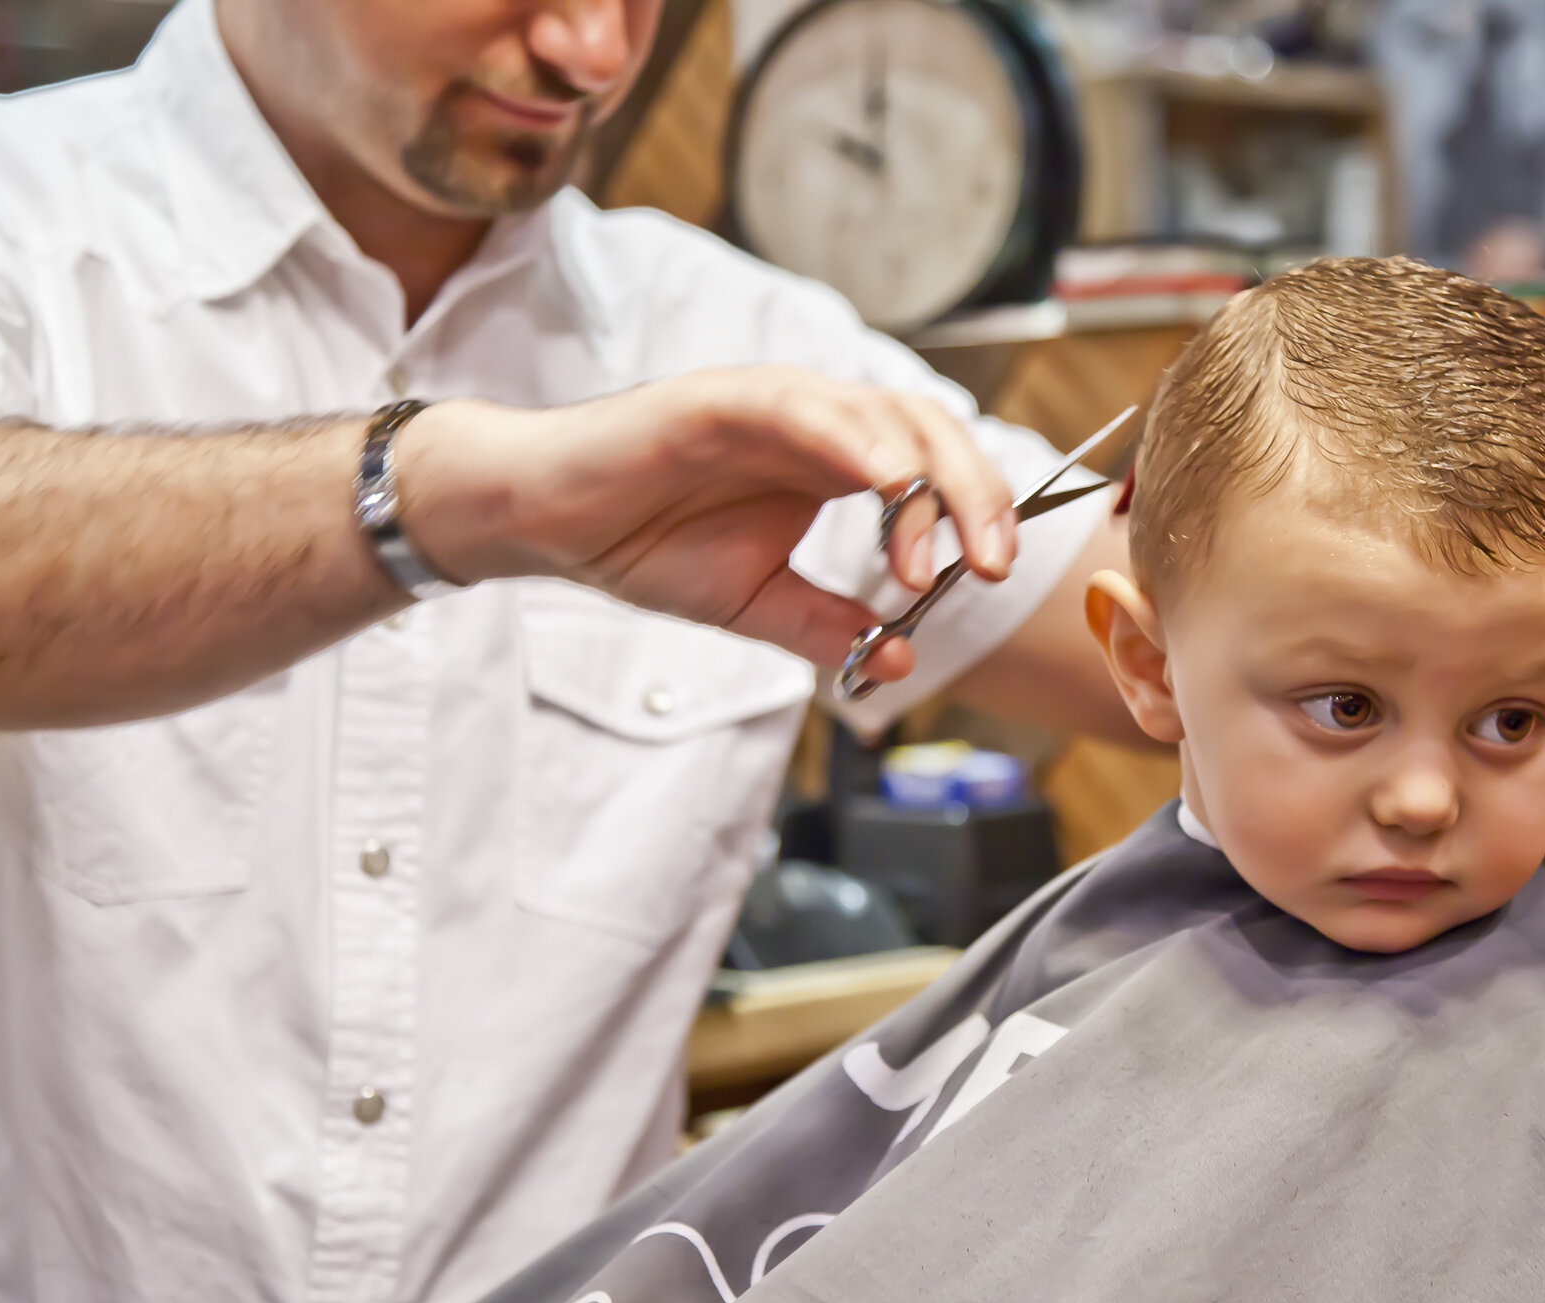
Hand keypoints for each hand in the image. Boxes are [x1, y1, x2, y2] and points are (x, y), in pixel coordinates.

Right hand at [398, 366, 1018, 679]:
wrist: (549, 523)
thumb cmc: (645, 544)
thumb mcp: (756, 605)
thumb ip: (826, 627)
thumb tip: (898, 663)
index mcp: (834, 464)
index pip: (935, 469)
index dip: (978, 513)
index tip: (994, 575)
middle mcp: (817, 424)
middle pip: (930, 431)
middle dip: (978, 496)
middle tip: (995, 566)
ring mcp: (772, 403)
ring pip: (883, 413)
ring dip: (928, 479)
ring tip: (939, 553)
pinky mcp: (722, 398)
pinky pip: (806, 407)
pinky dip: (857, 438)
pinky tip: (889, 483)